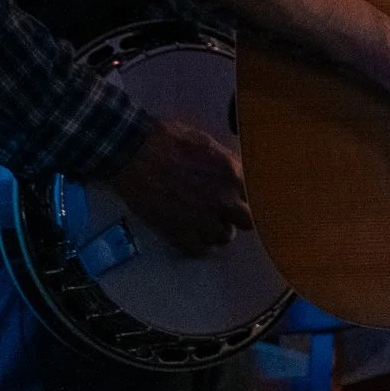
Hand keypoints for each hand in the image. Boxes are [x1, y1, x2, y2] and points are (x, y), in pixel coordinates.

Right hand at [108, 117, 252, 255]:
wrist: (133, 152)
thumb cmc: (168, 140)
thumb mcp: (208, 143)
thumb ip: (228, 162)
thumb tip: (239, 174)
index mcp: (234, 174)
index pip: (256, 197)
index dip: (245, 199)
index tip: (238, 200)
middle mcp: (224, 198)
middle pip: (247, 221)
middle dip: (236, 218)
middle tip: (223, 214)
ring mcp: (203, 217)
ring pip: (224, 237)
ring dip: (216, 231)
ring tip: (204, 224)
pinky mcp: (180, 232)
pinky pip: (201, 250)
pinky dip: (198, 245)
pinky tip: (192, 236)